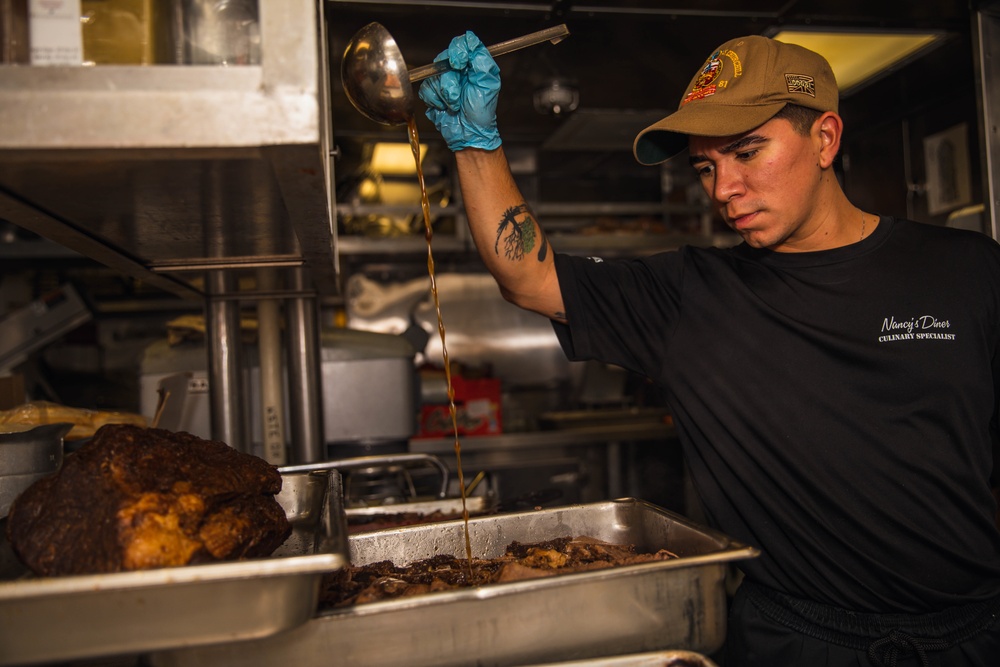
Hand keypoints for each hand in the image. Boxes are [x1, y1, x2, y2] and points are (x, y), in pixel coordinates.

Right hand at [418, 32, 500, 151]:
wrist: (469, 134)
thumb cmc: (481, 112)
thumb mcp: (488, 82)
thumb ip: (480, 58)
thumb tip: (469, 39)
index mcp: (472, 65)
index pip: (461, 44)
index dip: (457, 52)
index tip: (460, 64)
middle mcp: (457, 71)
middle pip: (444, 59)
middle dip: (451, 80)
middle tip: (460, 94)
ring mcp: (443, 81)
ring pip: (433, 76)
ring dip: (445, 94)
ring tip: (455, 105)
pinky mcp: (432, 94)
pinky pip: (426, 89)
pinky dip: (436, 100)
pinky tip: (446, 107)